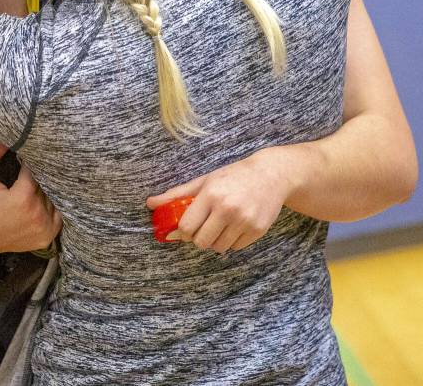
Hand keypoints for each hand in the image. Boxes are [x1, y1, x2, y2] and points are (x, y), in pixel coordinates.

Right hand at [0, 142, 62, 256]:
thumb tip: (4, 139)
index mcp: (23, 198)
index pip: (35, 171)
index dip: (30, 164)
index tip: (26, 159)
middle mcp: (37, 214)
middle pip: (45, 185)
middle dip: (37, 178)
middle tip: (30, 172)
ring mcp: (44, 228)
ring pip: (52, 199)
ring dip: (44, 192)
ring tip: (34, 188)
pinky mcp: (46, 237)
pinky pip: (57, 216)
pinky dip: (51, 208)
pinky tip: (41, 202)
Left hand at [146, 148, 293, 252]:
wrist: (271, 175)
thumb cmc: (233, 176)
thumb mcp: (205, 181)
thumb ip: (177, 195)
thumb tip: (150, 203)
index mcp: (211, 194)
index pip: (186, 226)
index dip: (182, 231)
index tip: (185, 228)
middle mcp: (228, 209)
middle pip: (201, 241)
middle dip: (198, 238)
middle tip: (203, 226)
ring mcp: (244, 221)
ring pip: (218, 247)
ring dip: (215, 240)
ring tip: (220, 224)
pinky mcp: (257, 230)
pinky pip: (235, 247)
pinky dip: (231, 241)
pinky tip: (235, 225)